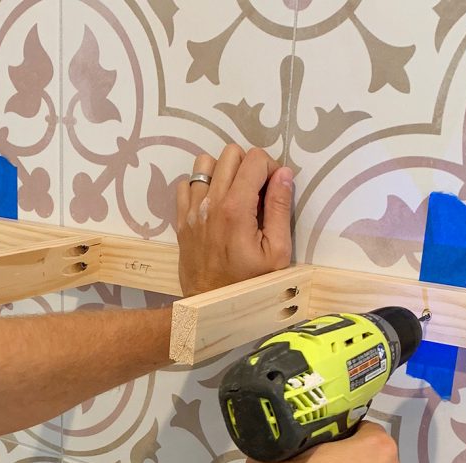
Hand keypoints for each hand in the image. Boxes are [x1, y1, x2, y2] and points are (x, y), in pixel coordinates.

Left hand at [176, 145, 294, 296]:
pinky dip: (201, 185)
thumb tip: (283, 173)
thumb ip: (280, 208)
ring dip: (223, 171)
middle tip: (256, 191)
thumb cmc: (249, 284)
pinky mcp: (182, 219)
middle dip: (248, 165)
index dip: (270, 168)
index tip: (273, 189)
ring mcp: (192, 210)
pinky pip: (186, 183)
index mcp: (236, 209)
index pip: (255, 159)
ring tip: (234, 193)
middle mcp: (211, 203)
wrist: (211, 305)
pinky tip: (213, 203)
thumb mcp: (277, 252)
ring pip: (205, 163)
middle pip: (230, 153)